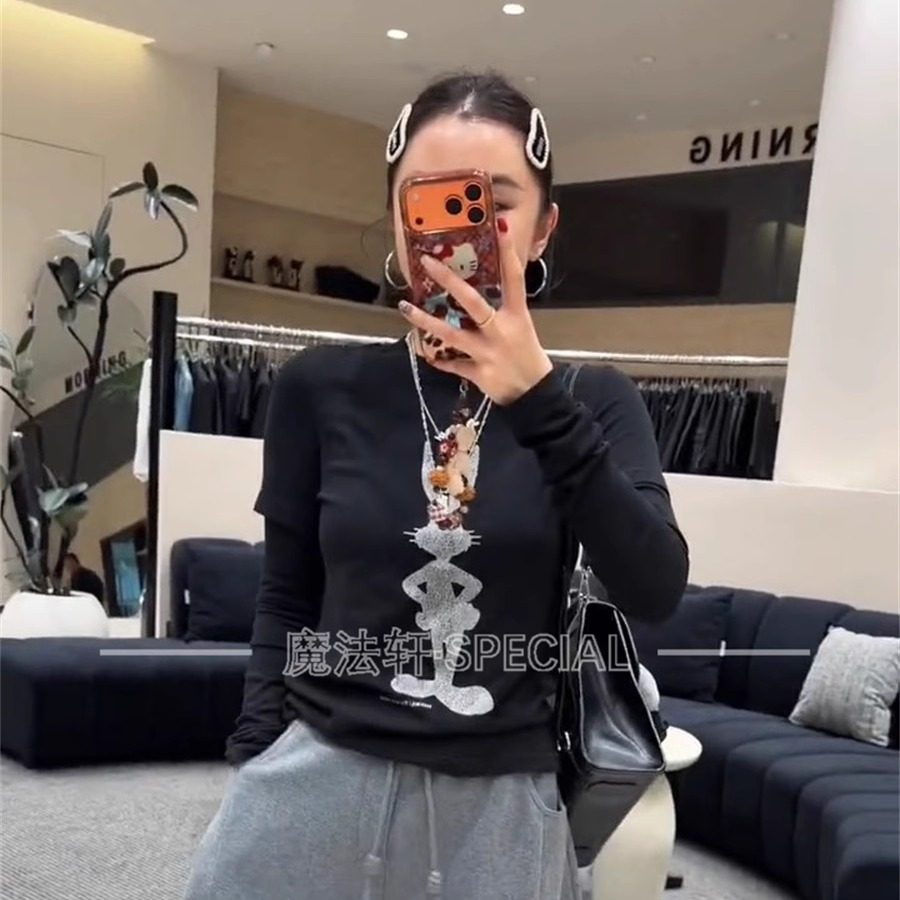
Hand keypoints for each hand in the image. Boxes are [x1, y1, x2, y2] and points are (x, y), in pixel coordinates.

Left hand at [398, 219, 552, 405]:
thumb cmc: (527, 355)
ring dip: (425, 320)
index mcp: (516, 315)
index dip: (508, 251)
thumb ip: (503, 308)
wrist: (534, 393)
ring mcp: (488, 353)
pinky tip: (424, 351)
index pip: (514, 277)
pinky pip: (452, 364)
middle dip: (449, 281)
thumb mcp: (521, 326)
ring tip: (405, 307)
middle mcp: (501, 331)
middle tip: (428, 262)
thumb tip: (477, 287)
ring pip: (451, 334)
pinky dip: (438, 359)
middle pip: (472, 302)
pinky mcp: (478, 373)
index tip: (500, 225)